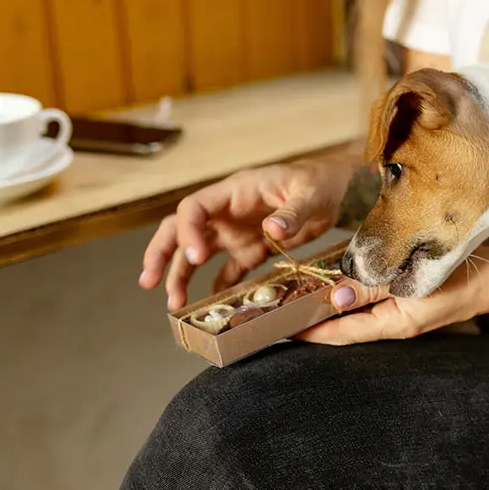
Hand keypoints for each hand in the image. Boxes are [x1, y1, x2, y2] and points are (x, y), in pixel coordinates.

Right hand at [141, 153, 353, 309]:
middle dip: (162, 254)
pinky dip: (218, 288)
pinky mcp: (252, 250)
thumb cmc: (321, 182)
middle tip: (150, 281)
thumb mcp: (309, 194)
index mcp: (234, 192)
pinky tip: (212, 307)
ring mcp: (237, 232)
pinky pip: (228, 270)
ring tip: (174, 304)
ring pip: (198, 254)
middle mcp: (228, 213)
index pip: (195, 208)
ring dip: (182, 276)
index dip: (188, 231)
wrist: (339, 192)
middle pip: (181, 230)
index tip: (197, 257)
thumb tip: (272, 229)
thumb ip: (292, 212)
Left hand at [295, 247, 488, 344]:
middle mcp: (395, 322)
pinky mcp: (411, 296)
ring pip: (357, 312)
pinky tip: (341, 280)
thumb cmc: (466, 278)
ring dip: (331, 304)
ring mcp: (404, 310)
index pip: (340, 333)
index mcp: (394, 324)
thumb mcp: (415, 282)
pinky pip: (374, 300)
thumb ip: (373, 288)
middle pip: (344, 325)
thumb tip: (334, 297)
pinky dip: (353, 292)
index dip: (308, 330)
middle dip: (313, 318)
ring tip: (300, 294)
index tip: (277, 327)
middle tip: (279, 307)